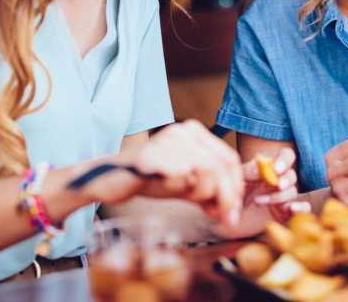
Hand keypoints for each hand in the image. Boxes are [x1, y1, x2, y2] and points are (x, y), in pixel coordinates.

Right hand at [81, 120, 243, 225]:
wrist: (112, 177)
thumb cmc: (150, 178)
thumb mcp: (185, 180)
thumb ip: (208, 188)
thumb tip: (230, 210)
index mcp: (193, 131)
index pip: (228, 158)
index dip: (235, 185)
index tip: (232, 207)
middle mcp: (185, 132)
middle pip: (223, 167)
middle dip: (228, 197)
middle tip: (225, 218)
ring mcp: (172, 143)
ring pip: (209, 174)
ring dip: (206, 196)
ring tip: (192, 201)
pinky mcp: (160, 159)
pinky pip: (186, 180)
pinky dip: (190, 194)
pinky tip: (177, 193)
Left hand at [213, 147, 309, 238]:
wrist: (227, 218)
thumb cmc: (232, 194)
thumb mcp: (237, 179)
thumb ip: (248, 170)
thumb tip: (261, 167)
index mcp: (270, 168)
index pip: (286, 156)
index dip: (285, 160)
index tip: (276, 169)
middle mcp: (278, 181)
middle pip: (291, 174)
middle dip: (286, 179)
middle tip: (277, 185)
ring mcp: (282, 197)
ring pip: (292, 192)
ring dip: (279, 196)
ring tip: (259, 201)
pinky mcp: (285, 213)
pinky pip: (302, 208)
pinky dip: (301, 207)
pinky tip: (292, 208)